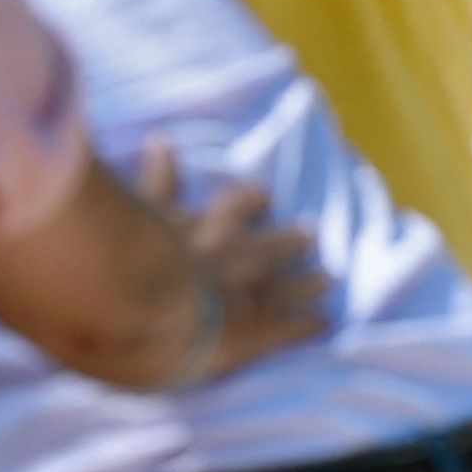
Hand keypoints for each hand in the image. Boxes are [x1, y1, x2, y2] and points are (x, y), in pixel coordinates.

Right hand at [134, 144, 327, 378]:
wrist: (154, 312)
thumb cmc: (143, 257)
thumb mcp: (145, 210)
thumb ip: (159, 177)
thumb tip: (161, 138)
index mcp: (219, 224)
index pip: (242, 204)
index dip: (253, 201)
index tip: (264, 198)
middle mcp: (246, 256)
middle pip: (278, 245)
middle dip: (294, 240)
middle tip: (311, 235)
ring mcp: (257, 295)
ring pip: (293, 285)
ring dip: (310, 282)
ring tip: (328, 278)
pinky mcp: (261, 334)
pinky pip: (294, 327)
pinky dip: (310, 323)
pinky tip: (325, 321)